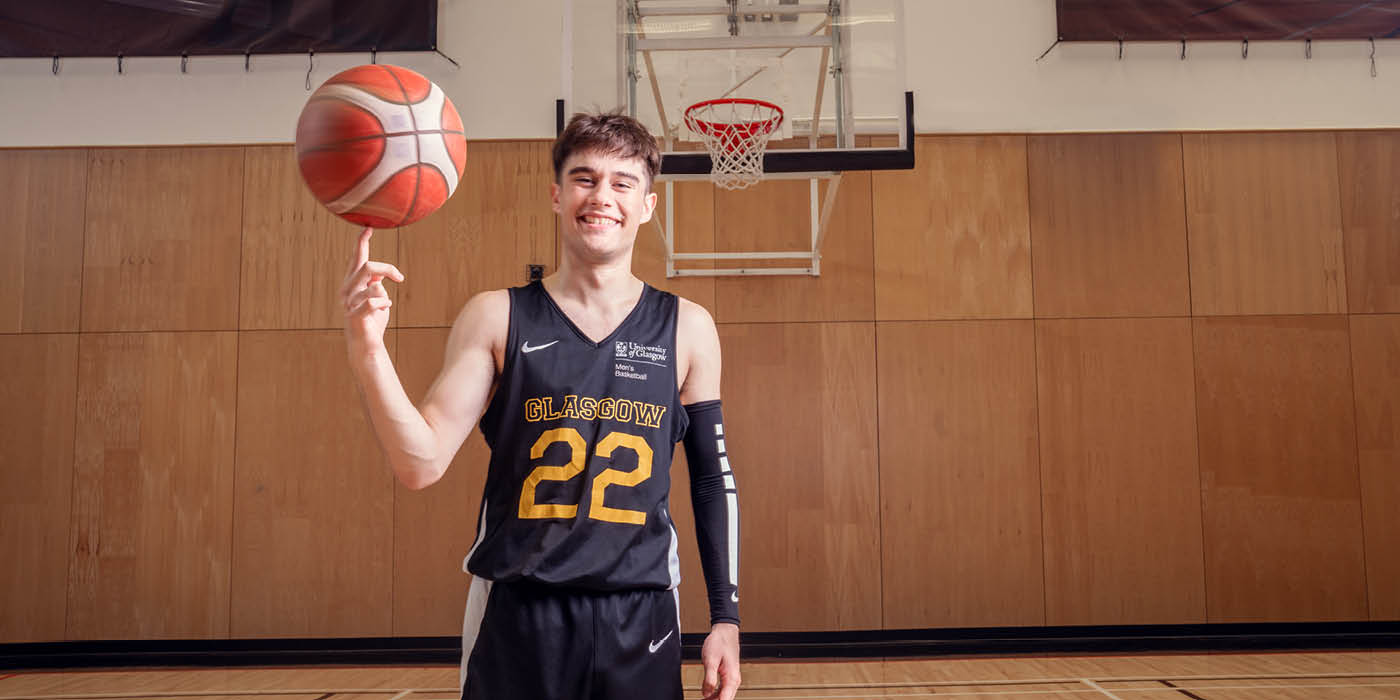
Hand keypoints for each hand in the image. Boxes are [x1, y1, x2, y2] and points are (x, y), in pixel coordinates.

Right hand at [340, 226, 403, 359]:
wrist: (367, 344)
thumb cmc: (373, 320)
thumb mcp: (377, 297)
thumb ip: (376, 282)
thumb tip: (380, 274)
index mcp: (352, 282)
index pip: (357, 258)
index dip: (361, 243)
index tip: (368, 228)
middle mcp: (347, 289)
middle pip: (368, 267)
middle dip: (387, 269)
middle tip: (399, 277)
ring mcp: (349, 302)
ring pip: (374, 285)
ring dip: (384, 295)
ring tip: (384, 305)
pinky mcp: (354, 315)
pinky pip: (374, 301)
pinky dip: (384, 303)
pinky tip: (385, 308)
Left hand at [700, 622, 739, 699]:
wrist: (725, 631)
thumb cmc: (719, 642)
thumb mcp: (710, 660)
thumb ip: (709, 679)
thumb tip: (706, 694)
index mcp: (731, 678)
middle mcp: (734, 680)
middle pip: (725, 699)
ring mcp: (732, 678)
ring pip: (724, 696)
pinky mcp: (729, 675)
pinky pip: (723, 689)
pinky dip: (715, 694)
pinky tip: (707, 695)